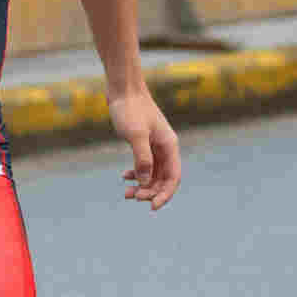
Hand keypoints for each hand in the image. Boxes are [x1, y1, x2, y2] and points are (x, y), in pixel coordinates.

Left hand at [110, 86, 180, 210]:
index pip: (173, 178)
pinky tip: (124, 176)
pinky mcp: (144, 143)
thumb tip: (145, 182)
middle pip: (163, 179)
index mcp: (169, 146)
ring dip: (142, 185)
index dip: (165, 194)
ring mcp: (155, 146)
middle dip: (149, 191)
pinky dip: (136, 173)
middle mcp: (165, 148)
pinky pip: (144, 165)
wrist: (123, 90)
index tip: (151, 207)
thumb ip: (142, 158)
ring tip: (126, 193)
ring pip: (153, 174)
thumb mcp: (136, 134)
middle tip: (131, 197)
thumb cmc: (130, 109)